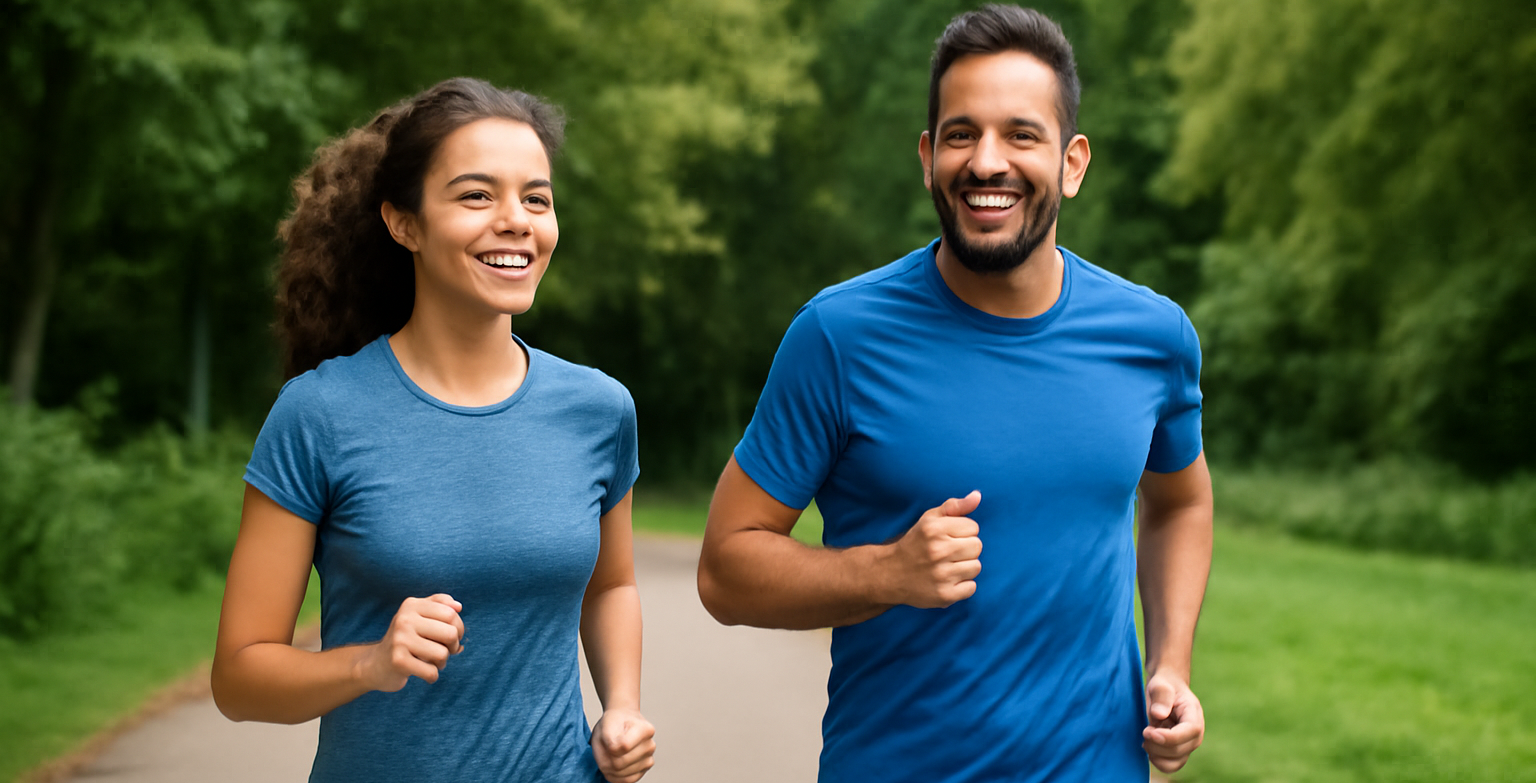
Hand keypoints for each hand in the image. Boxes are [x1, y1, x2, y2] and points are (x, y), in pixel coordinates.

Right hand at [360, 594, 464, 691]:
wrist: (376, 664)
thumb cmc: (406, 639)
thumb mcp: (419, 616)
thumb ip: (440, 605)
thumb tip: (458, 606)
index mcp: (412, 605)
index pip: (451, 614)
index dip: (459, 629)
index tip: (452, 637)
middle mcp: (404, 619)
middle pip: (450, 633)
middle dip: (454, 646)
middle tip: (445, 652)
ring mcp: (400, 640)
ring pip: (442, 654)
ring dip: (442, 663)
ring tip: (431, 662)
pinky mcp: (398, 661)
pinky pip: (431, 672)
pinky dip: (432, 676)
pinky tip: (423, 673)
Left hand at [591, 707, 655, 782]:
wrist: (621, 721)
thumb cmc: (613, 724)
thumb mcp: (604, 727)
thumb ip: (608, 744)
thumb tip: (615, 764)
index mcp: (644, 729)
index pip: (622, 747)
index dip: (608, 746)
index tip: (608, 738)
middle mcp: (650, 745)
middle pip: (619, 764)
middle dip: (605, 760)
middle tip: (604, 749)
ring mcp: (649, 758)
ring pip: (622, 774)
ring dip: (609, 769)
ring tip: (610, 755)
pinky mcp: (645, 769)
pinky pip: (628, 780)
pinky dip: (616, 776)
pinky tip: (614, 766)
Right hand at [886, 490, 982, 607]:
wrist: (890, 574)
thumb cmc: (915, 543)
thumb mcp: (929, 519)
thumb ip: (954, 506)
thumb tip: (977, 495)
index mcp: (934, 529)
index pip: (973, 527)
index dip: (963, 532)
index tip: (949, 538)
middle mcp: (938, 551)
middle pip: (977, 546)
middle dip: (966, 549)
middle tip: (949, 553)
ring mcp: (941, 575)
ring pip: (976, 567)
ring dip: (965, 567)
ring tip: (948, 567)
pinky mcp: (944, 595)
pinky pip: (972, 587)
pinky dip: (962, 586)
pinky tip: (948, 581)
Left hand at [1143, 671, 1204, 772]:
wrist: (1166, 691)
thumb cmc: (1164, 686)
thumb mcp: (1160, 685)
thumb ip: (1161, 696)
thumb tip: (1159, 715)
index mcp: (1194, 715)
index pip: (1190, 732)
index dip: (1169, 737)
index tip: (1149, 732)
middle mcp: (1195, 734)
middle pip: (1179, 750)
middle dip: (1157, 745)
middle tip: (1145, 730)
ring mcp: (1188, 744)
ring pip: (1175, 762)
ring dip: (1156, 755)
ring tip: (1146, 740)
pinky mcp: (1179, 751)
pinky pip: (1171, 766)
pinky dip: (1158, 761)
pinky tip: (1149, 747)